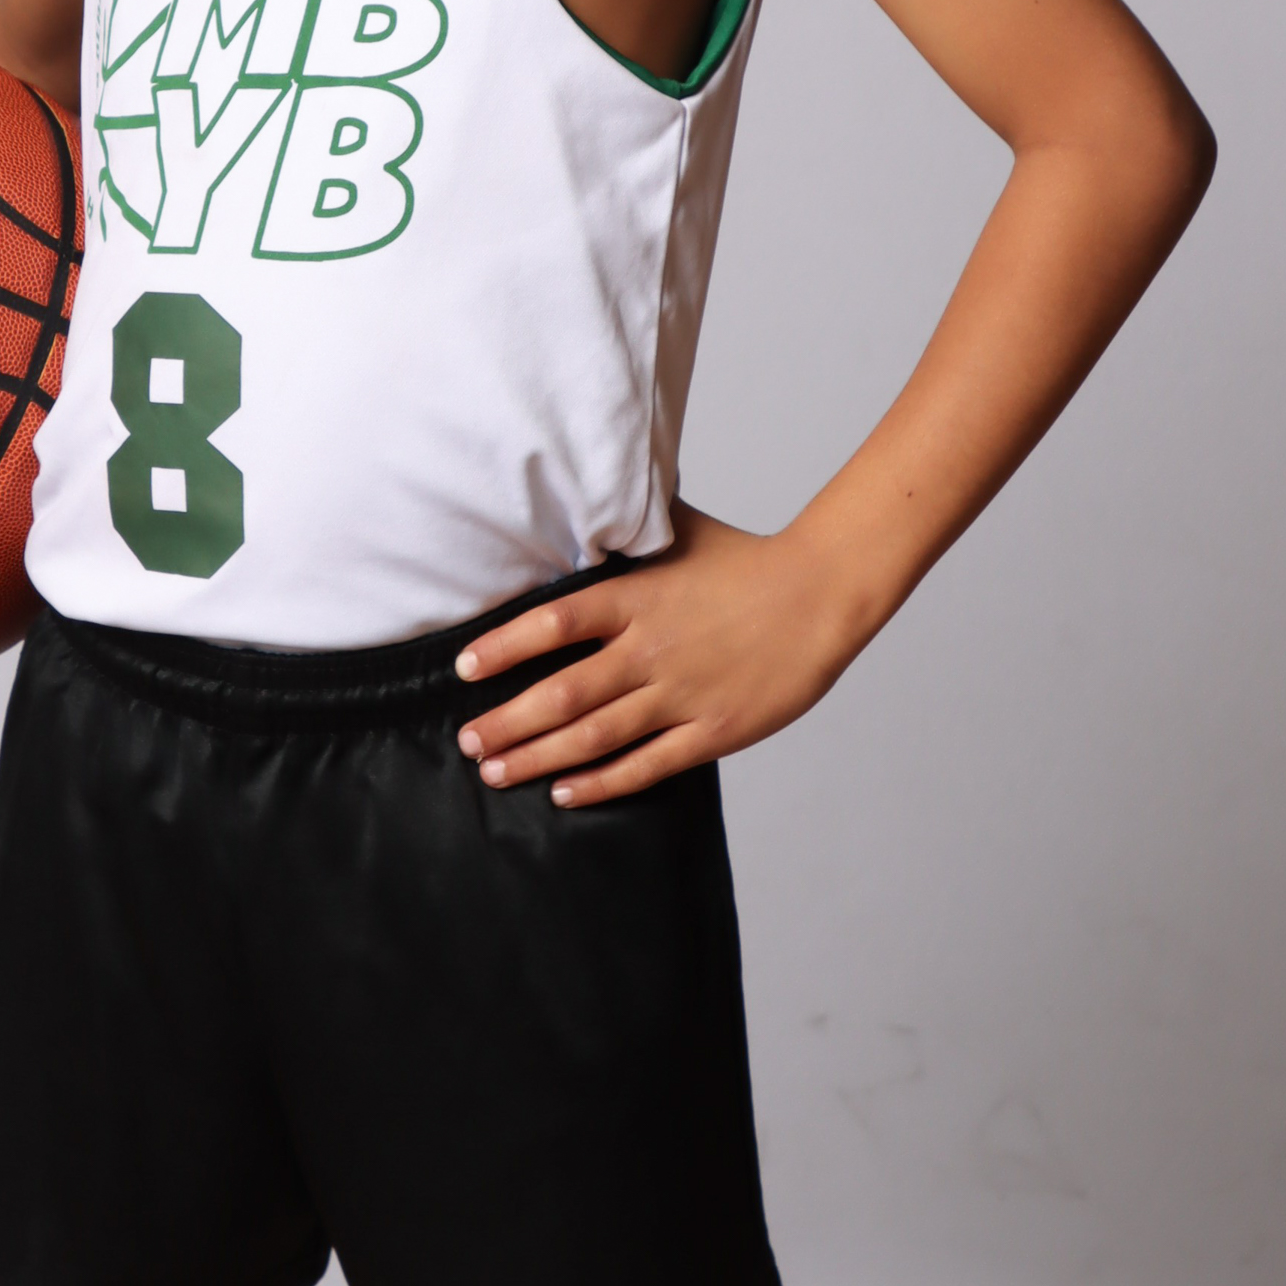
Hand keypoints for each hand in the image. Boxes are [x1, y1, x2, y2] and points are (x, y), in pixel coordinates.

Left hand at [455, 508, 871, 807]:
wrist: (822, 593)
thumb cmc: (750, 559)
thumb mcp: (681, 531)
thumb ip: (631, 525)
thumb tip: (590, 492)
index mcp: (638, 598)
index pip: (552, 625)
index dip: (503, 648)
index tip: (464, 668)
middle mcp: (650, 650)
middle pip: (562, 693)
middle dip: (507, 722)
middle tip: (469, 741)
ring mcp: (681, 695)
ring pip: (594, 736)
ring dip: (539, 757)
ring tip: (496, 771)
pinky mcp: (713, 731)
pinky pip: (646, 765)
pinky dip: (602, 783)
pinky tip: (565, 793)